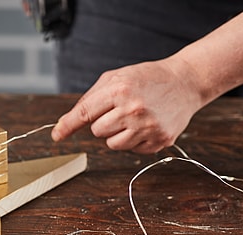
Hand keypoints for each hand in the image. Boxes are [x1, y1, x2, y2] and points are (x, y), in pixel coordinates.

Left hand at [51, 59, 202, 153]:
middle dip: (103, 123)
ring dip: (117, 134)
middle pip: (97, 131)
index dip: (67, 126)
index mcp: (119, 90)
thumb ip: (89, 99)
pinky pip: (131, 150)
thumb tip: (65, 124)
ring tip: (133, 118)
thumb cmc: (146, 79)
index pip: (84, 113)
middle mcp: (133, 109)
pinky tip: (146, 124)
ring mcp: (147, 127)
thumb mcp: (115, 78)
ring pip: (112, 144)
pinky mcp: (159, 140)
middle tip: (120, 110)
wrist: (185, 82)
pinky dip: (134, 140)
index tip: (56, 135)